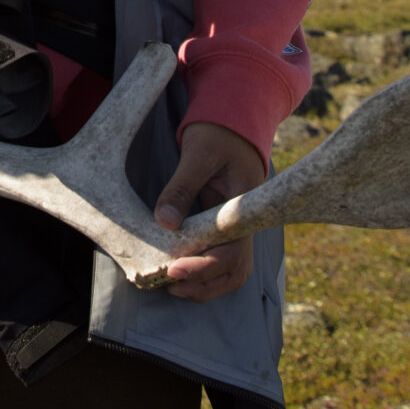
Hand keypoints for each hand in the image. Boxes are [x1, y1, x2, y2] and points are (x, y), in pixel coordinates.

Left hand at [153, 121, 266, 303]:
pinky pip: (220, 259)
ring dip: (204, 285)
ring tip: (171, 284)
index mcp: (243, 208)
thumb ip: (182, 188)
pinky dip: (202, 273)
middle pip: (235, 271)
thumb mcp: (198, 154)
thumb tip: (165, 223)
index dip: (204, 268)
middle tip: (169, 283)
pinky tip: (177, 271)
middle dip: (203, 285)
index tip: (174, 270)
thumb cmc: (218, 134)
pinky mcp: (225, 228)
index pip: (232, 253)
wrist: (232, 123)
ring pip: (230, 271)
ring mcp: (237, 228)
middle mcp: (245, 224)